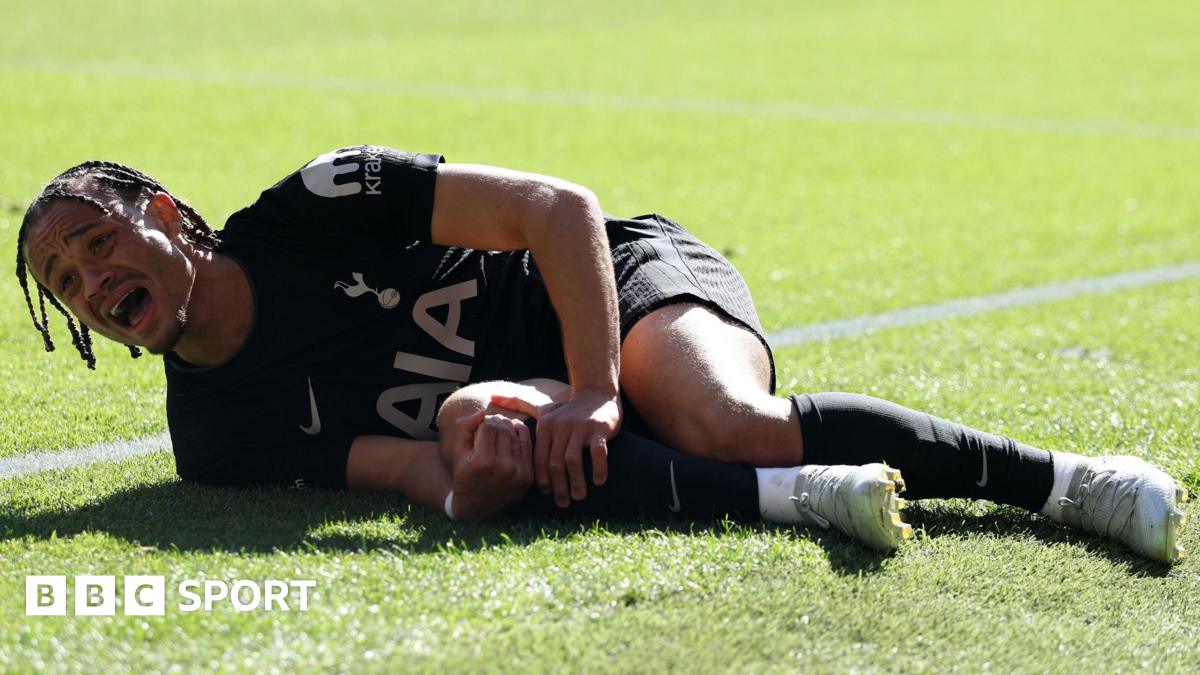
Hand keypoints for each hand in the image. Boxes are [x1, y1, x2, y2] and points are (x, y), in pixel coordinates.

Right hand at [449, 410, 533, 519]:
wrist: (475, 506)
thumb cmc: (464, 475)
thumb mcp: (458, 452)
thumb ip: (465, 429)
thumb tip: (482, 412)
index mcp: (484, 461)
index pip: (488, 425)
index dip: (482, 422)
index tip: (478, 427)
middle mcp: (504, 468)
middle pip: (504, 428)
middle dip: (495, 423)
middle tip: (489, 425)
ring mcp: (519, 473)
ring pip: (517, 434)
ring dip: (507, 428)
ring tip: (498, 430)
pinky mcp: (528, 476)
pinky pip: (527, 445)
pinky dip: (520, 435)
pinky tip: (511, 434)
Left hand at [490, 388, 620, 507]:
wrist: (597, 394)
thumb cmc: (568, 409)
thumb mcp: (543, 408)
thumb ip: (518, 404)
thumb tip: (493, 396)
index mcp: (545, 426)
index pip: (538, 458)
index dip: (541, 479)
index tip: (547, 494)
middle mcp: (560, 426)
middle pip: (555, 463)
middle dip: (558, 486)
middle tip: (563, 503)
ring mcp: (580, 427)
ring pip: (573, 460)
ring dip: (576, 482)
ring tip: (578, 496)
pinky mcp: (598, 429)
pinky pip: (597, 452)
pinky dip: (598, 469)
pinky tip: (598, 482)